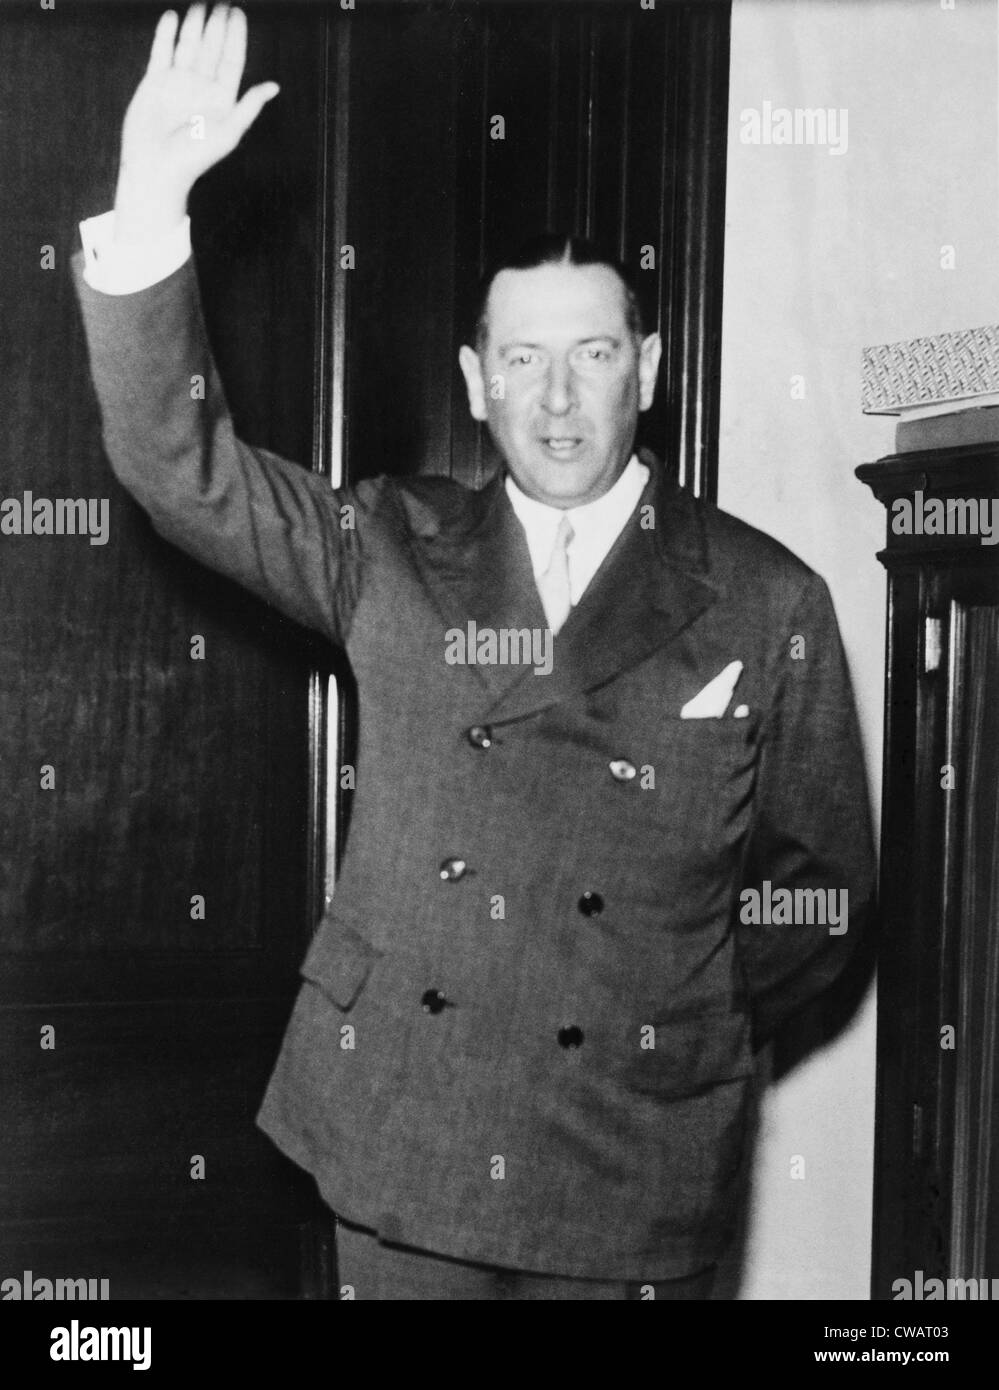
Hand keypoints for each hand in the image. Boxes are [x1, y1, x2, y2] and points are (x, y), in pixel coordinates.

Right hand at [114, 3, 278, 243]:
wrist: (156, 168)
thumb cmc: (194, 157)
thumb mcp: (228, 132)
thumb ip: (249, 106)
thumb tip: (275, 86)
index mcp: (221, 98)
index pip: (231, 59)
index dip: (236, 36)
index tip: (238, 12)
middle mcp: (200, 87)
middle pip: (211, 48)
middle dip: (217, 24)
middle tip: (222, 0)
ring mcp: (177, 82)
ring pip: (188, 45)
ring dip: (195, 24)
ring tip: (200, 2)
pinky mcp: (154, 81)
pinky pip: (161, 51)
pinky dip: (166, 34)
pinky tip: (172, 16)